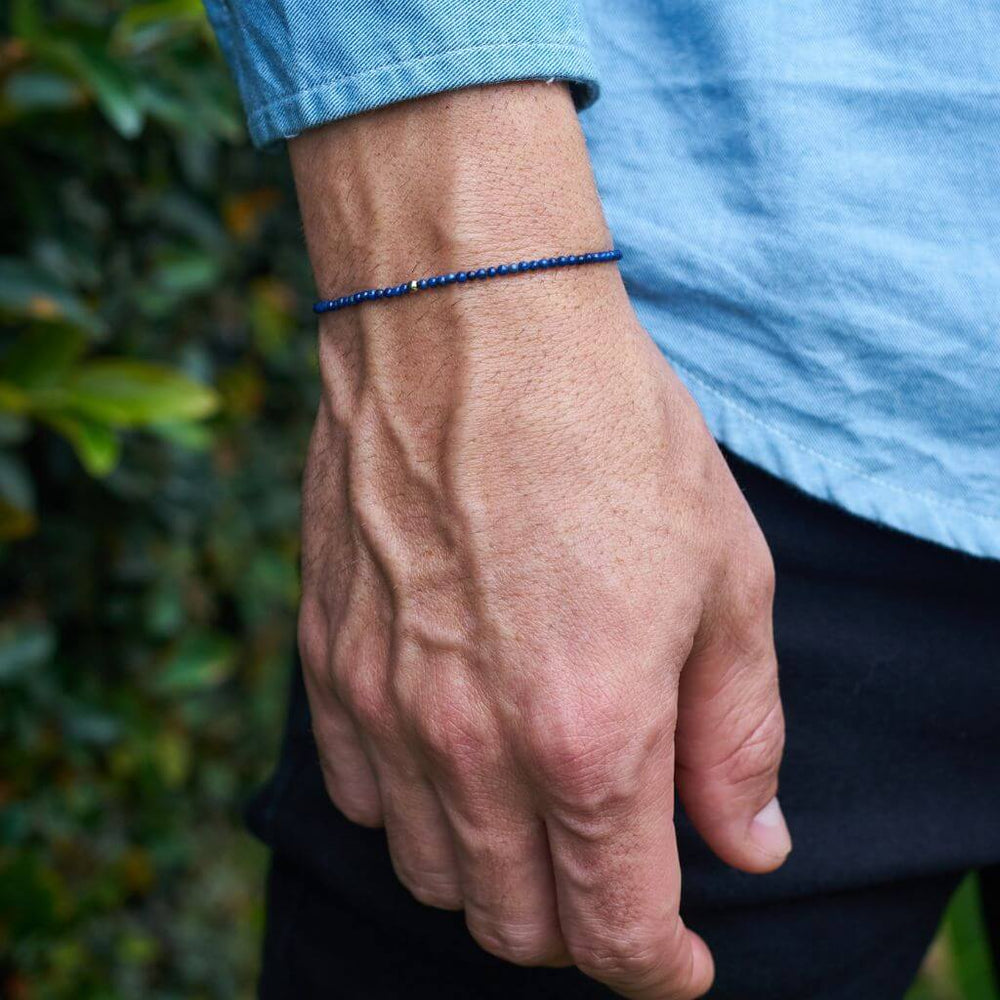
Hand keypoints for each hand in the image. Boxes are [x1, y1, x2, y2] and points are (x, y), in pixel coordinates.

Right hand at [293, 82, 789, 999]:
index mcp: (590, 732)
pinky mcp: (328, 663)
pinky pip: (359, 799)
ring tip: (537, 815)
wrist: (471, 329)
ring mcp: (384, 707)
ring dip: (495, 877)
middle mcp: (470, 744)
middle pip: (515, 922)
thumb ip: (736, 733)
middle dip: (579, 929)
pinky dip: (416, 813)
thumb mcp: (727, 579)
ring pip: (432, 875)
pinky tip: (453, 755)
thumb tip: (748, 845)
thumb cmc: (611, 436)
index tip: (679, 965)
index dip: (658, 968)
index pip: (618, 925)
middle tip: (617, 876)